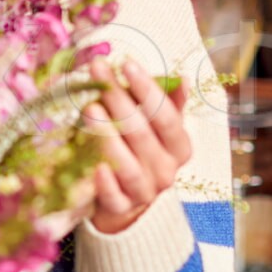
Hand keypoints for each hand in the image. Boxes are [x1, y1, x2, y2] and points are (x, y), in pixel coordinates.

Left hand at [83, 60, 191, 233]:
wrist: (127, 199)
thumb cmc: (140, 150)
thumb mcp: (156, 126)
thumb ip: (168, 103)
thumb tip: (182, 77)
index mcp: (179, 147)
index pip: (167, 116)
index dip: (148, 90)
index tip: (127, 63)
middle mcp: (166, 170)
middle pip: (142, 134)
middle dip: (119, 100)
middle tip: (98, 73)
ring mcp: (145, 191)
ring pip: (128, 165)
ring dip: (108, 136)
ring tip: (90, 108)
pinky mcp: (121, 208)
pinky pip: (114, 197)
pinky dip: (105, 182)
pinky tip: (95, 165)